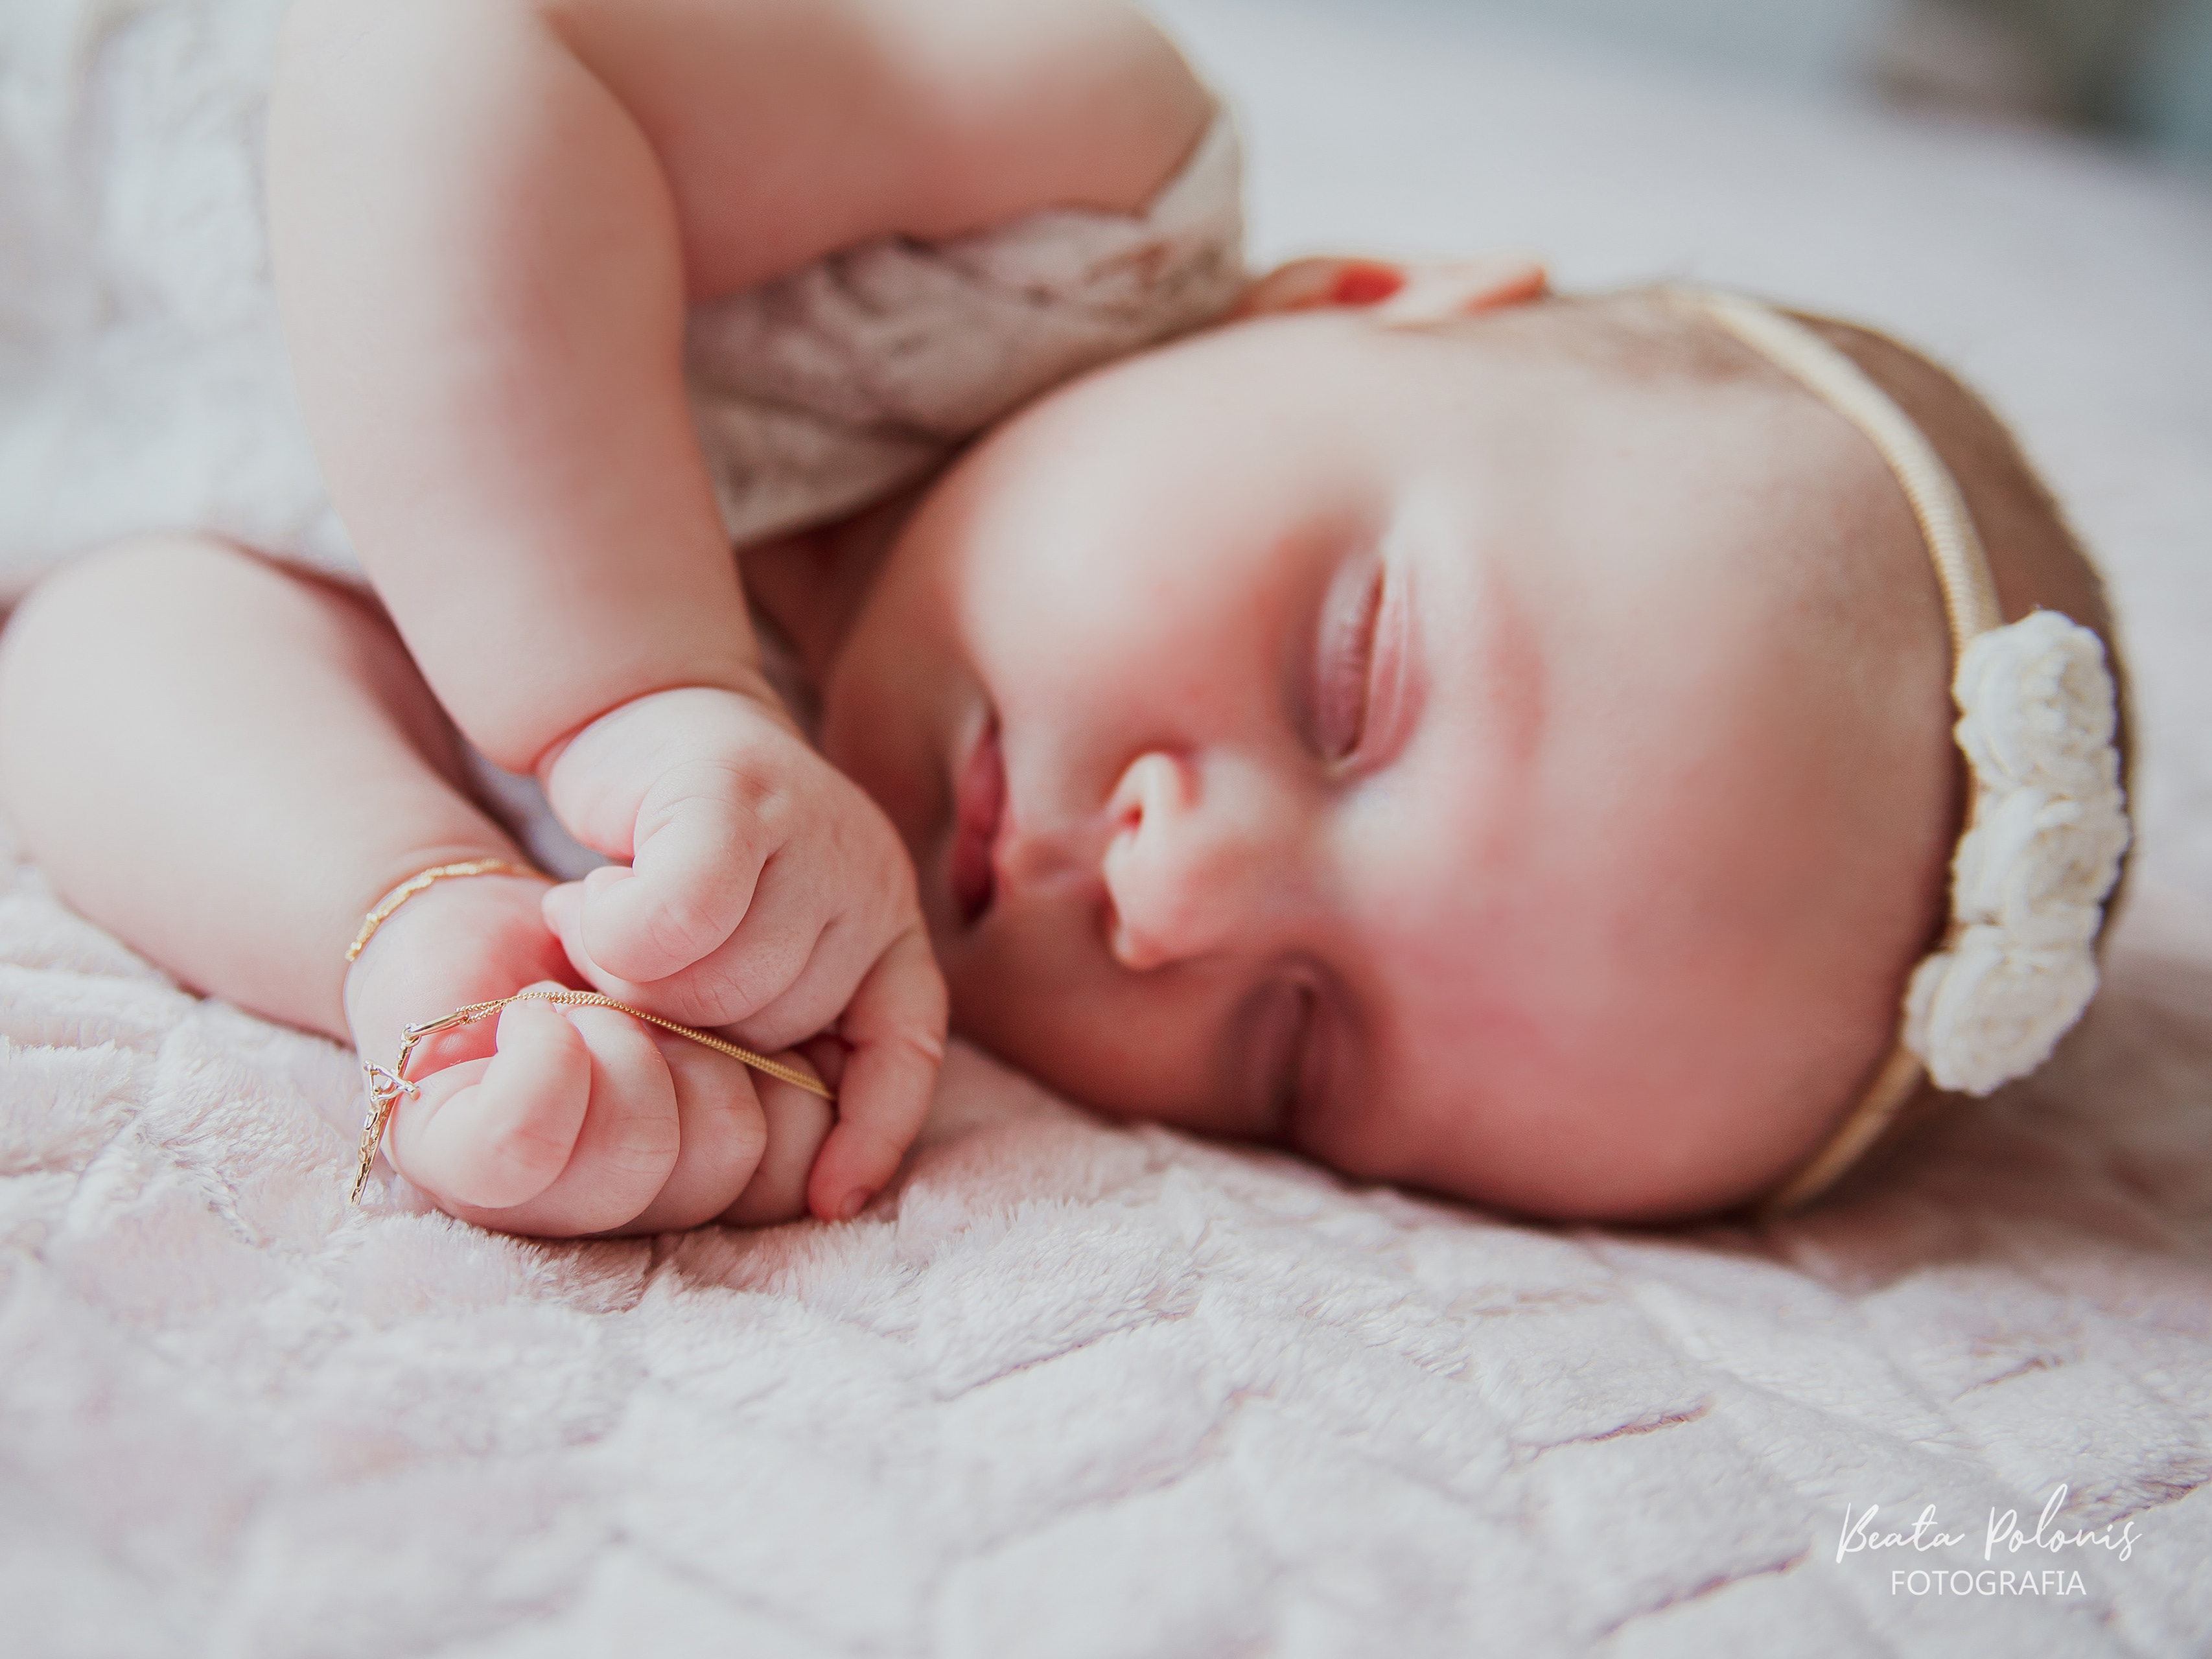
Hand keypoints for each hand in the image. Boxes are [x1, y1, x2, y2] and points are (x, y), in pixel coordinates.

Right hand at [538, 687, 945, 1220]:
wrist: (633, 716)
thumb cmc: (673, 862)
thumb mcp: (737, 959)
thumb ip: (764, 1029)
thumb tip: (767, 1148)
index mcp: (883, 933)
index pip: (907, 1053)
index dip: (872, 1133)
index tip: (824, 1197)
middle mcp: (868, 881)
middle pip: (779, 1028)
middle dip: (685, 1027)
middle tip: (618, 981)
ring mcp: (815, 831)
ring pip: (724, 979)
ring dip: (632, 974)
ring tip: (596, 927)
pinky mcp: (737, 791)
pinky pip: (684, 914)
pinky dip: (617, 928)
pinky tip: (581, 905)